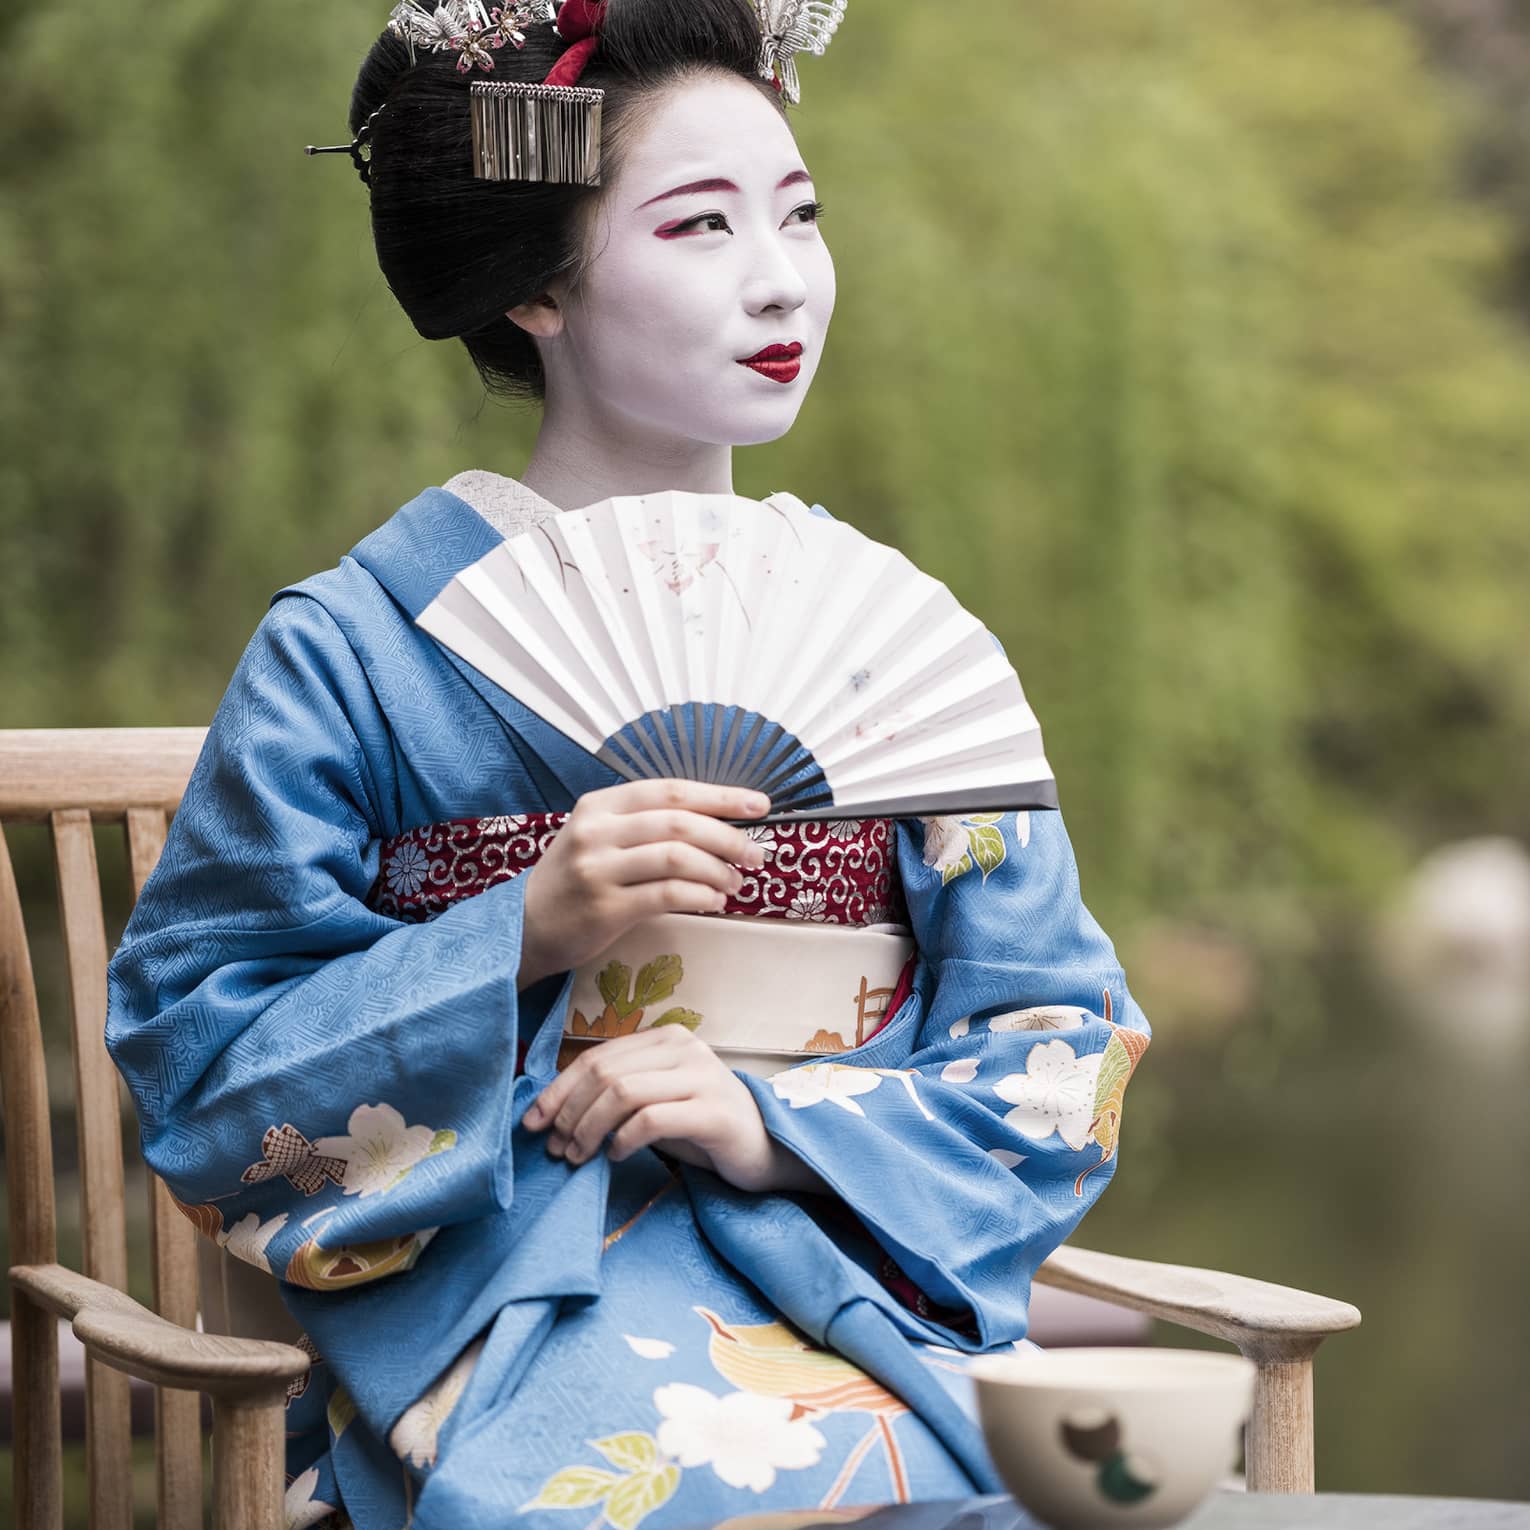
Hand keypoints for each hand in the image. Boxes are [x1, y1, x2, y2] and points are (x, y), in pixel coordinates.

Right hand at [517, 780, 769, 990]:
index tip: (759, 805)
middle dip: (729, 837)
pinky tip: (714, 901)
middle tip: (756, 854)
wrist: (525, 926)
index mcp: (600, 805)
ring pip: (678, 858)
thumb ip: (647, 824)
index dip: (721, 795)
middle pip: (680, 822)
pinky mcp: (604, 908)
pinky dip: (701, 896)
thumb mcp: (599, 836)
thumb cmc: (575, 880)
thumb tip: (719, 823)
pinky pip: (667, 895)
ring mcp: (598, 869)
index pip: (671, 790)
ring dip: (718, 870)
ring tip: (735, 883)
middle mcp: (597, 831)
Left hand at [522, 1027, 825, 1195]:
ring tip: (579, 1156)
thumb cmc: (702, 1125)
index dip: (558, 1090)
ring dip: (589, 1128)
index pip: (597, 1056)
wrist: (766, 1148)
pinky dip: (622, 1140)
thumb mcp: (656, 1100)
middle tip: (555, 1148)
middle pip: (605, 1073)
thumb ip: (618, 1093)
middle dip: (569, 1112)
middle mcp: (685, 1048)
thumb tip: (552, 1112)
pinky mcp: (714, 1112)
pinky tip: (616, 1156)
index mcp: (666, 1038)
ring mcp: (703, 1077)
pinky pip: (652, 1120)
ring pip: (623, 1092)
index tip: (533, 1123)